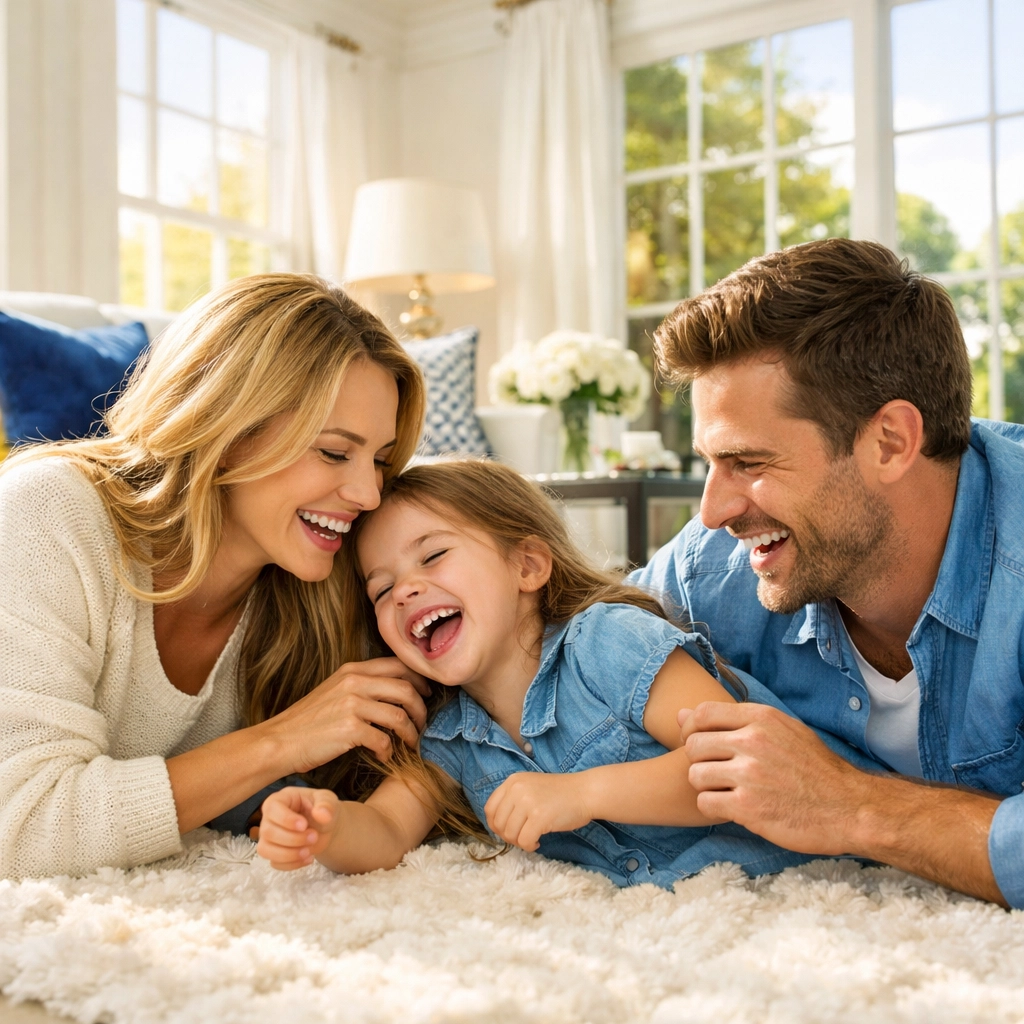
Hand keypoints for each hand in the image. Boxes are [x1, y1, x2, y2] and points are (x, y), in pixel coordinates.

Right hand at [256, 787, 339, 869]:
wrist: (324, 827)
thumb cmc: (321, 808)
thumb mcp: (328, 800)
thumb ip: (326, 804)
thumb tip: (321, 814)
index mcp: (279, 800)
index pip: (271, 808)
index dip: (286, 819)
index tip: (304, 825)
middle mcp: (269, 818)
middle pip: (268, 832)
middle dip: (293, 839)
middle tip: (314, 837)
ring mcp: (268, 837)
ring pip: (266, 850)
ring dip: (289, 854)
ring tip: (309, 851)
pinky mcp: (273, 853)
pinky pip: (275, 863)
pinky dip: (292, 864)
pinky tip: (308, 858)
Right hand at [263, 658, 429, 773]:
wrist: (279, 741)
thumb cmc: (308, 721)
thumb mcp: (334, 690)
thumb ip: (361, 685)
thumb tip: (394, 691)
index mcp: (352, 670)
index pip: (398, 665)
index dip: (419, 679)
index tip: (426, 694)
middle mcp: (354, 682)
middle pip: (406, 689)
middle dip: (421, 708)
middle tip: (423, 724)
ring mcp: (352, 705)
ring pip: (400, 715)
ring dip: (411, 733)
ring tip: (410, 743)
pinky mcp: (350, 729)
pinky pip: (384, 740)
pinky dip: (390, 751)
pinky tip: (385, 756)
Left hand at [484, 772, 591, 850]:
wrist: (585, 792)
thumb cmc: (560, 793)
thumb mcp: (531, 787)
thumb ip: (513, 800)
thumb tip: (498, 825)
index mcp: (513, 781)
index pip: (490, 808)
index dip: (495, 825)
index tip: (507, 831)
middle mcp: (517, 789)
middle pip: (498, 823)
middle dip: (508, 836)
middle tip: (522, 838)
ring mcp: (528, 802)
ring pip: (510, 834)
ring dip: (519, 842)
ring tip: (531, 839)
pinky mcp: (539, 817)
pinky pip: (524, 841)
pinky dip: (529, 846)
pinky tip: (538, 842)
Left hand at [677, 701, 865, 855]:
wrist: (850, 808)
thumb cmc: (816, 769)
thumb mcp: (784, 730)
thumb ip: (735, 721)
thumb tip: (682, 713)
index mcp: (761, 718)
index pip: (702, 714)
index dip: (692, 730)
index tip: (700, 745)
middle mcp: (752, 741)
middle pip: (693, 745)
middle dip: (699, 761)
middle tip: (715, 773)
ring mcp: (749, 774)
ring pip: (696, 775)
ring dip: (706, 786)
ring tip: (726, 791)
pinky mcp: (748, 807)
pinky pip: (705, 802)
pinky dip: (714, 808)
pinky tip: (732, 808)